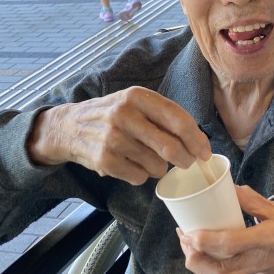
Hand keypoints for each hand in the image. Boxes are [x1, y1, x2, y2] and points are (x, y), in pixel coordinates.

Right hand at [27, 87, 211, 184]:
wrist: (69, 126)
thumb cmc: (112, 115)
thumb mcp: (135, 103)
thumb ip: (163, 115)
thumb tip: (198, 141)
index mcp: (137, 96)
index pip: (178, 119)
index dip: (197, 139)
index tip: (205, 152)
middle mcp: (124, 114)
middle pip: (170, 147)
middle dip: (185, 159)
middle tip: (186, 162)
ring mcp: (113, 138)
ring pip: (156, 166)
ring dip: (159, 169)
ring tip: (149, 160)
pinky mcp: (104, 160)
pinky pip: (138, 177)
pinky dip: (141, 176)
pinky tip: (131, 165)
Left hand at [178, 185, 273, 273]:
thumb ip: (256, 202)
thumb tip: (230, 189)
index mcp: (272, 240)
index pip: (231, 247)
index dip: (205, 242)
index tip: (188, 233)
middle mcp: (265, 261)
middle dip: (196, 261)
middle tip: (185, 239)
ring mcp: (264, 270)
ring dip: (203, 265)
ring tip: (193, 243)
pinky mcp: (264, 271)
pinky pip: (235, 272)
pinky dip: (217, 262)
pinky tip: (213, 244)